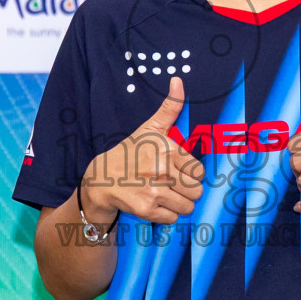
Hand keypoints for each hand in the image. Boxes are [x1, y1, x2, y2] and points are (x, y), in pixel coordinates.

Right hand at [82, 76, 205, 225]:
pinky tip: (154, 204)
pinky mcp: (147, 210)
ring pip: (188, 206)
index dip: (188, 173)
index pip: (199, 171)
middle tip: (169, 184)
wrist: (101, 178)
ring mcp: (155, 191)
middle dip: (186, 190)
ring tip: (163, 194)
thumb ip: (170, 107)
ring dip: (178, 204)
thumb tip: (178, 81)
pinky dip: (166, 215)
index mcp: (168, 149)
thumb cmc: (130, 152)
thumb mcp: (150, 128)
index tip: (174, 170)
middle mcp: (162, 170)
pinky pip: (173, 218)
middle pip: (197, 191)